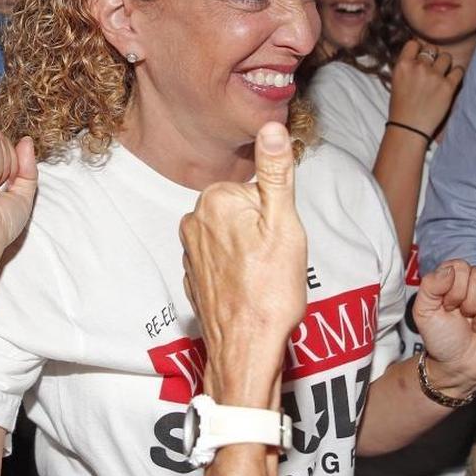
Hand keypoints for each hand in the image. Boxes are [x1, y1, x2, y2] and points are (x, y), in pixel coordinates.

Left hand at [179, 122, 307, 402]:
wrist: (246, 349)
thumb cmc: (270, 291)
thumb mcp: (284, 223)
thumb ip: (276, 172)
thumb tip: (271, 126)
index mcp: (214, 200)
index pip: (257, 190)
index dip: (276, 216)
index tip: (278, 242)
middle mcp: (193, 221)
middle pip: (244, 211)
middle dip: (263, 232)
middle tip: (274, 261)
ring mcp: (190, 251)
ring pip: (234, 236)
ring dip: (250, 252)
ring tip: (262, 278)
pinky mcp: (193, 276)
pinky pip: (223, 261)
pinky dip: (237, 272)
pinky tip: (249, 290)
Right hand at [388, 39, 464, 139]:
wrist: (408, 129)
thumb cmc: (400, 108)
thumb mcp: (396, 82)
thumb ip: (407, 66)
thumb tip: (419, 55)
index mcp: (403, 65)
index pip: (414, 43)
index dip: (419, 49)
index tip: (422, 56)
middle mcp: (418, 67)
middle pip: (432, 49)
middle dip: (434, 57)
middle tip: (433, 69)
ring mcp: (434, 76)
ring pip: (447, 57)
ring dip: (446, 65)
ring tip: (442, 76)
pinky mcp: (448, 87)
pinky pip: (459, 71)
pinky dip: (457, 75)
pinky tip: (451, 82)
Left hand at [412, 261, 475, 395]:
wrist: (457, 366)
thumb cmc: (440, 338)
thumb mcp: (424, 312)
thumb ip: (430, 286)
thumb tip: (449, 269)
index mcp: (455, 278)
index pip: (461, 267)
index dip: (454, 290)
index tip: (448, 307)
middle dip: (471, 304)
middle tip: (464, 318)